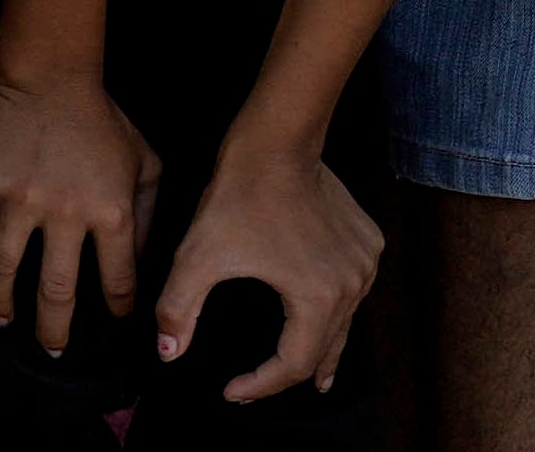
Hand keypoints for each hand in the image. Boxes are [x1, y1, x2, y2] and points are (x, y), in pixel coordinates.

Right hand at [0, 69, 160, 356]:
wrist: (51, 76)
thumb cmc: (104, 120)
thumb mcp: (146, 165)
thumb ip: (150, 216)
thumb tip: (141, 264)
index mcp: (112, 214)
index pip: (117, 281)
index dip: (118, 309)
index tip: (114, 323)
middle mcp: (66, 215)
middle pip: (58, 290)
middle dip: (55, 330)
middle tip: (53, 353)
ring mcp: (20, 200)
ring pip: (6, 267)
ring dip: (1, 303)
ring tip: (1, 323)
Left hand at [152, 141, 380, 403]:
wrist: (275, 143)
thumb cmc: (237, 197)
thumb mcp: (198, 255)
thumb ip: (179, 308)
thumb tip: (166, 353)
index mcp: (318, 299)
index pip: (293, 365)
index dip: (262, 384)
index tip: (232, 390)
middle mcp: (353, 287)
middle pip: (324, 349)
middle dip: (293, 374)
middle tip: (268, 388)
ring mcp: (366, 265)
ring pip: (344, 322)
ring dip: (320, 344)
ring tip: (308, 367)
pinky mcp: (368, 244)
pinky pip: (353, 289)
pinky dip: (335, 308)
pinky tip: (322, 311)